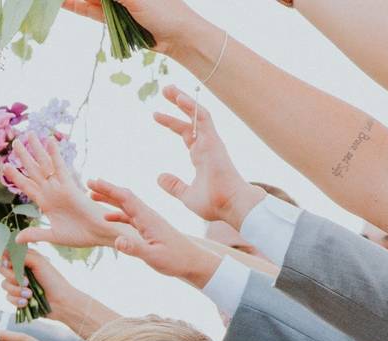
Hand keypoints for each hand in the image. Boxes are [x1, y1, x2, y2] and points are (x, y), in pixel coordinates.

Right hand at [0, 249, 79, 320]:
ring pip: (4, 285)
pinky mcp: (18, 298)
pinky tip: (26, 302)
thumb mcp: (39, 262)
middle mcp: (20, 271)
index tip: (8, 264)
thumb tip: (5, 252)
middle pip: (2, 270)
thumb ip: (22, 255)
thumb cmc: (53, 280)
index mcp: (25, 260)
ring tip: (30, 294)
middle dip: (12, 277)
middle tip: (26, 281)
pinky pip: (8, 298)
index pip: (7, 256)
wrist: (61, 302)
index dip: (5, 260)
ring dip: (16, 290)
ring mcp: (18, 285)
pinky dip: (17, 300)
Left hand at [3, 134, 122, 247]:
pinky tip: (50, 140)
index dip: (16, 176)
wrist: (98, 234)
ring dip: (36, 150)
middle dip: (24, 156)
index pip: (27, 186)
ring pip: (45, 165)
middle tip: (16, 142)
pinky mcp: (70, 186)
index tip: (5, 165)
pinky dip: (55, 154)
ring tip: (29, 134)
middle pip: (34, 170)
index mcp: (46, 202)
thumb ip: (36, 234)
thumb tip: (17, 239)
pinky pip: (60, 167)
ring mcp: (60, 187)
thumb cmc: (80, 235)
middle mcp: (51, 191)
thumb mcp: (53, 235)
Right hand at [61, 0, 204, 55]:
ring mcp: (117, 3)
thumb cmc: (164, 11)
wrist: (178, 38)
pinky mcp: (114, 18)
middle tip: (56, 0)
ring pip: (92, 0)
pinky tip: (66, 3)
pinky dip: (79, 7)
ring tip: (56, 2)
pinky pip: (92, 11)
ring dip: (75, 0)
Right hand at [89, 179, 221, 288]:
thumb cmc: (176, 260)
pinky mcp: (150, 229)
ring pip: (126, 206)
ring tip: (92, 196)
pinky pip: (129, 217)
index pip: (125, 198)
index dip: (108, 189)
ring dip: (109, 200)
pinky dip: (117, 214)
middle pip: (124, 197)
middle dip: (106, 189)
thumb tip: (116, 240)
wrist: (194, 262)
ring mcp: (149, 222)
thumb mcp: (154, 257)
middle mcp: (148, 216)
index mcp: (148, 218)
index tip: (92, 181)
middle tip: (88, 182)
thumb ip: (134, 248)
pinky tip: (107, 217)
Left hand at [154, 86, 266, 228]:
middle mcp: (207, 146)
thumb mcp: (187, 194)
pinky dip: (192, 106)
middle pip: (191, 119)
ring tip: (168, 88)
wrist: (231, 206)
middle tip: (165, 89)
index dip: (172, 122)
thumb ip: (174, 186)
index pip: (186, 133)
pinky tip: (179, 97)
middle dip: (177, 104)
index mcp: (201, 156)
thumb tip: (159, 178)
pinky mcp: (214, 141)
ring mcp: (211, 142)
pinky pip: (203, 118)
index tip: (156, 115)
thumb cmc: (214, 203)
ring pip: (197, 114)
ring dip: (183, 100)